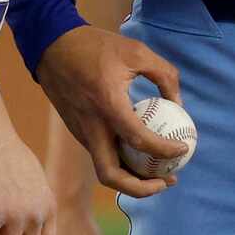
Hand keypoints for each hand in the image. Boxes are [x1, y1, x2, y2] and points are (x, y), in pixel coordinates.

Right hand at [36, 25, 187, 198]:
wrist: (51, 46)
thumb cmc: (96, 46)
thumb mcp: (138, 51)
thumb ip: (165, 76)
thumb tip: (179, 103)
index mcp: (107, 105)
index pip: (138, 140)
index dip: (164, 150)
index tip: (183, 149)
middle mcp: (91, 126)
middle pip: (112, 175)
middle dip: (142, 188)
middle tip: (169, 179)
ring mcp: (80, 132)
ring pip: (105, 169)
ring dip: (132, 179)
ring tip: (160, 173)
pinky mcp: (77, 131)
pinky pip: (101, 155)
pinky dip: (122, 163)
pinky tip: (142, 154)